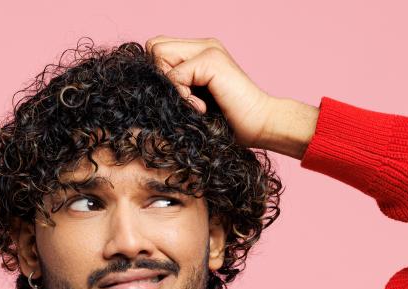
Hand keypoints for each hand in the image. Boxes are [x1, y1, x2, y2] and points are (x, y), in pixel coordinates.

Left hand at [145, 36, 278, 148]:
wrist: (262, 125)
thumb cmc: (231, 122)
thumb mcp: (195, 102)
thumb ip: (176, 87)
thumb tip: (146, 87)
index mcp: (200, 52)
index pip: (158, 48)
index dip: (160, 74)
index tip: (180, 98)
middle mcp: (204, 45)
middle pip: (154, 47)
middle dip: (161, 77)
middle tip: (184, 99)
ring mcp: (208, 49)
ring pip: (159, 55)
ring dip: (171, 86)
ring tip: (194, 104)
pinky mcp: (211, 60)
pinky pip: (174, 76)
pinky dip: (183, 97)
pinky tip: (202, 108)